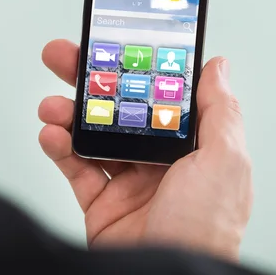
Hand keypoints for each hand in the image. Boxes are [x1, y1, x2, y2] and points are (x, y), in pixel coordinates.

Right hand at [38, 39, 252, 260]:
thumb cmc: (206, 229)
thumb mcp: (225, 161)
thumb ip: (219, 111)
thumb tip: (217, 68)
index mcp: (191, 148)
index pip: (157, 96)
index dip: (134, 70)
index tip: (113, 46)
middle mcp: (159, 162)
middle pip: (118, 110)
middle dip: (90, 83)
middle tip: (64, 58)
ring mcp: (128, 183)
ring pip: (91, 136)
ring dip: (67, 115)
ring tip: (52, 105)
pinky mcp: (101, 204)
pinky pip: (75, 169)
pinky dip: (58, 148)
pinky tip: (51, 134)